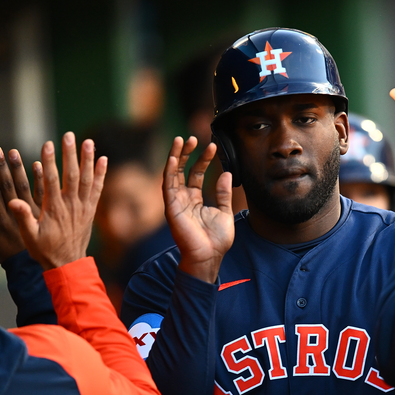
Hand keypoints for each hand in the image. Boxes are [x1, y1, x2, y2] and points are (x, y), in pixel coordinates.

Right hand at [0, 146, 44, 262]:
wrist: (39, 265)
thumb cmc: (10, 253)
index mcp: (2, 220)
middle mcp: (19, 214)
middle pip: (9, 186)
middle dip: (3, 167)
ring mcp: (36, 212)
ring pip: (27, 186)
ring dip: (20, 168)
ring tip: (14, 152)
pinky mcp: (49, 211)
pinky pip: (45, 192)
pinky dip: (41, 178)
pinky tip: (38, 164)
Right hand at [7, 132, 107, 269]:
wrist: (68, 264)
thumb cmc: (45, 250)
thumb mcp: (29, 237)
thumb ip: (23, 218)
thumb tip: (13, 202)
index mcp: (54, 209)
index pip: (52, 180)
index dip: (50, 161)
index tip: (47, 144)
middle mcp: (71, 205)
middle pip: (71, 175)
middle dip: (70, 154)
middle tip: (69, 135)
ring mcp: (83, 206)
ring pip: (87, 179)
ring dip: (87, 159)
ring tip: (88, 141)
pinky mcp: (91, 210)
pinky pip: (98, 189)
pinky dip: (101, 174)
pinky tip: (103, 159)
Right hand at [163, 136, 233, 283]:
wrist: (209, 256)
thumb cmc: (216, 240)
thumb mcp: (224, 211)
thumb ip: (224, 193)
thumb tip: (227, 173)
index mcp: (195, 200)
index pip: (197, 174)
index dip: (203, 159)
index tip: (212, 146)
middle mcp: (184, 199)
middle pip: (181, 170)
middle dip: (185, 153)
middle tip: (192, 137)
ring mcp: (176, 203)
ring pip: (172, 174)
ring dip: (175, 157)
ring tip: (181, 140)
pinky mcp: (171, 208)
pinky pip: (168, 186)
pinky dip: (168, 171)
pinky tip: (172, 158)